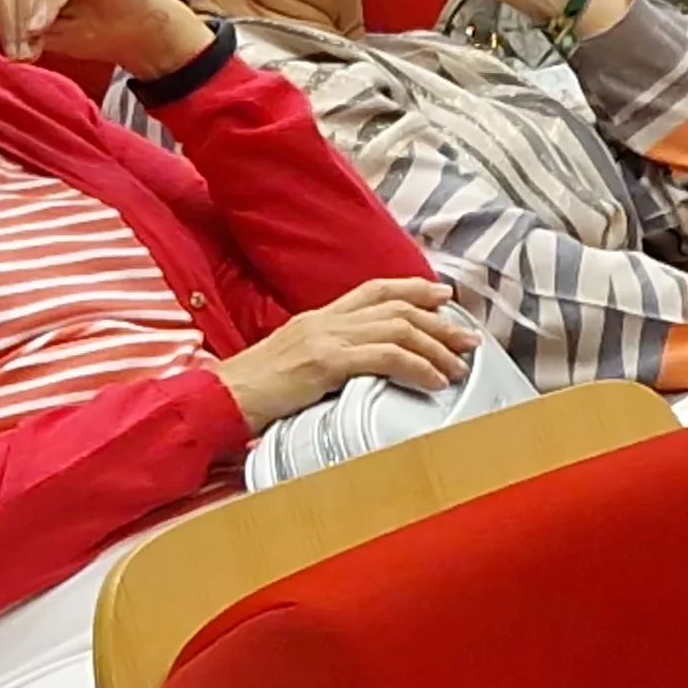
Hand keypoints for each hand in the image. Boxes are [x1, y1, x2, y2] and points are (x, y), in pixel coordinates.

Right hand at [213, 276, 482, 428]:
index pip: (376, 290)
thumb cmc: (254, 391)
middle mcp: (326, 320)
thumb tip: (364, 367)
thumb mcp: (296, 364)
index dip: (415, 288)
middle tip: (468, 338)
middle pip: (397, 307)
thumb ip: (329, 357)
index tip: (444, 296)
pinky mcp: (326, 362)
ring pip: (399, 329)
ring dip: (436, 347)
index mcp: (319, 317)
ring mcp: (326, 337)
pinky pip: (386, 357)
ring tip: (458, 365)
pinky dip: (417, 367)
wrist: (219, 399)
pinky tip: (433, 380)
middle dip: (439, 322)